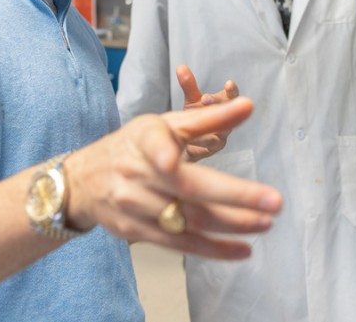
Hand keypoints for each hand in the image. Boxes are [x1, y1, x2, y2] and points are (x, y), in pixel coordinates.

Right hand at [64, 97, 281, 259]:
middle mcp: (137, 174)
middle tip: (273, 202)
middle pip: (188, 189)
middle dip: (234, 197)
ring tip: (265, 224)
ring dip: (230, 226)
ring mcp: (134, 206)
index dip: (163, 154)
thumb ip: (208, 118)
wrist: (82, 181)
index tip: (173, 159)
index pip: (154, 146)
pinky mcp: (136, 231)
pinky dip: (212, 249)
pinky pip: (179, 244)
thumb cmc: (133, 147)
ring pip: (187, 220)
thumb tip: (249, 106)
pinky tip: (241, 250)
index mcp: (144, 140)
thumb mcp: (163, 125)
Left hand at [177, 64, 238, 161]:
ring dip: (211, 124)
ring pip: (221, 131)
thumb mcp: (192, 100)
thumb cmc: (195, 116)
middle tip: (205, 99)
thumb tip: (181, 67)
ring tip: (199, 117)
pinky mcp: (212, 150)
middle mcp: (227, 121)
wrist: (186, 142)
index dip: (232, 91)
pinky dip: (200, 142)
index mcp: (224, 105)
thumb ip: (189, 85)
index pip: (232, 97)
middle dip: (218, 104)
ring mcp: (221, 137)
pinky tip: (190, 139)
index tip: (228, 83)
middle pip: (228, 112)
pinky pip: (208, 146)